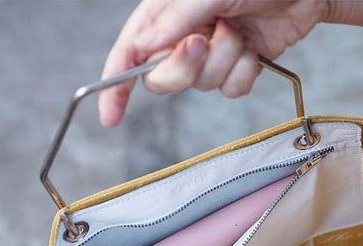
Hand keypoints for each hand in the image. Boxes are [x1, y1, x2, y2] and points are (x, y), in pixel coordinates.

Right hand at [98, 0, 328, 126]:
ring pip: (203, 86)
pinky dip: (244, 73)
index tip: (109, 115)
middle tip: (203, 43)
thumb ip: (175, 20)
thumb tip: (143, 47)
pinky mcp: (237, 67)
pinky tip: (254, 50)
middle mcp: (184, 36)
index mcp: (165, 13)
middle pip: (163, 80)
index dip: (115, 85)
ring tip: (239, 32)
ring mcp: (212, 55)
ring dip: (225, 62)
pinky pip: (231, 91)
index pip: (129, 52)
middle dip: (185, 68)